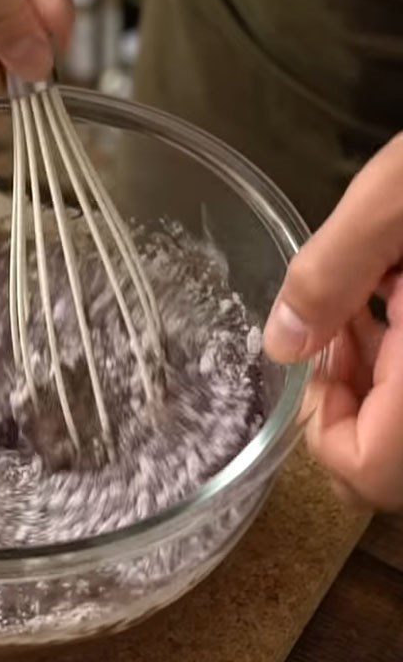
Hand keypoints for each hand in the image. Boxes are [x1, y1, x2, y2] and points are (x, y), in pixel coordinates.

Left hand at [264, 134, 402, 511]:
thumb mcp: (397, 202)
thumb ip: (331, 275)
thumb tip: (281, 345)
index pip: (367, 471)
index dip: (319, 426)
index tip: (309, 355)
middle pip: (390, 453)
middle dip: (349, 389)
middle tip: (342, 313)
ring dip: (380, 367)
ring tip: (377, 288)